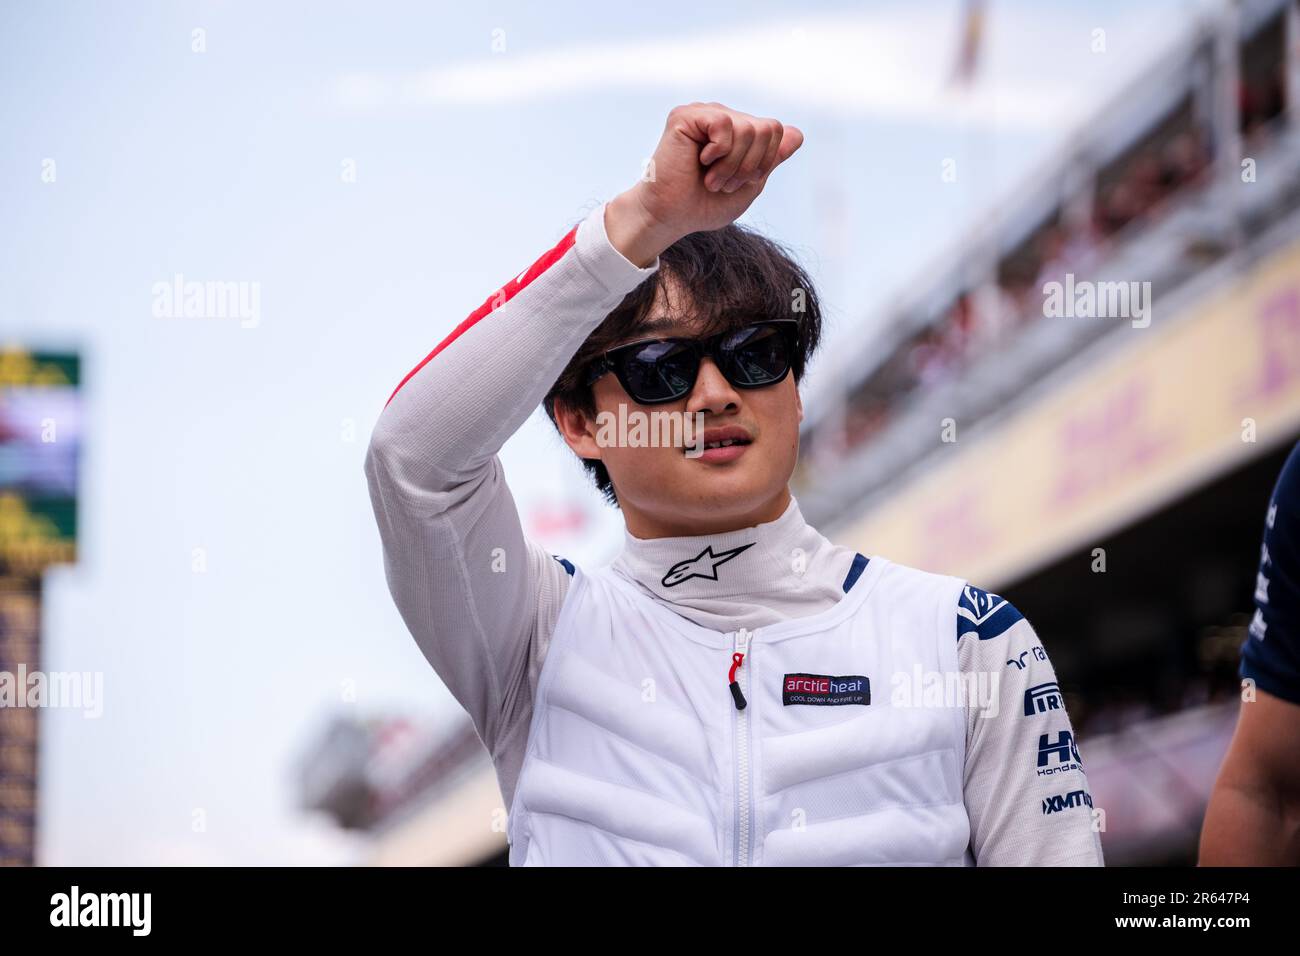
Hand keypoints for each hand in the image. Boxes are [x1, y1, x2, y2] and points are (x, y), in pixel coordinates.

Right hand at [606, 103, 803, 265]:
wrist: (672, 217)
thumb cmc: (704, 205)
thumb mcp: (749, 185)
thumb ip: (772, 160)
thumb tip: (798, 134)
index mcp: (738, 131)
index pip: (777, 130)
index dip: (765, 162)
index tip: (739, 182)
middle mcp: (723, 117)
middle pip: (768, 128)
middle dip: (750, 165)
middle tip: (723, 182)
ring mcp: (704, 114)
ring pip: (748, 129)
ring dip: (731, 165)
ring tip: (711, 179)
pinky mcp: (686, 116)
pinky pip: (723, 124)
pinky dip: (718, 153)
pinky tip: (700, 161)